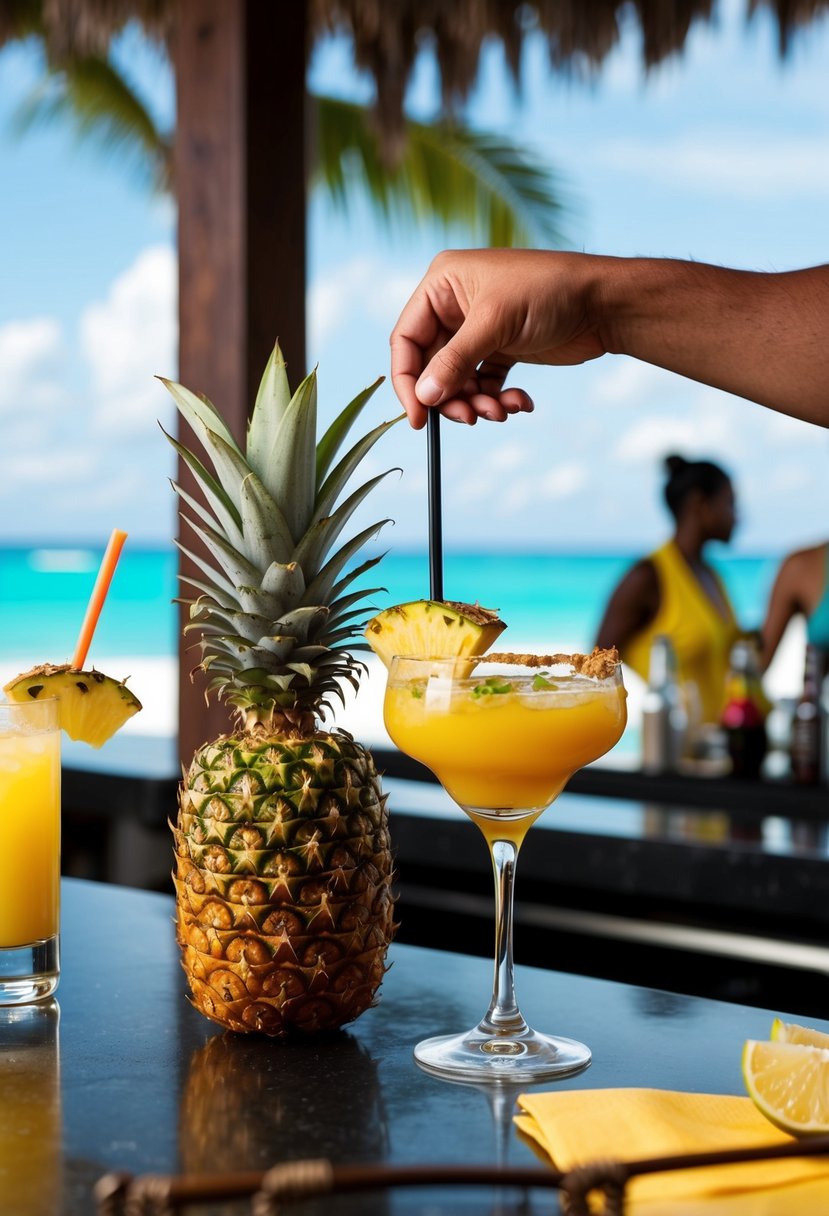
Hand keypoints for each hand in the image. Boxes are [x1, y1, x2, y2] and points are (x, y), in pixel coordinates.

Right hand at [389, 248, 606, 426]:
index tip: (418, 418)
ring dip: (477, 403)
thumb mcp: (495, 324)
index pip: (406, 340)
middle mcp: (455, 307)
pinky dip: (497, 399)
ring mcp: (478, 330)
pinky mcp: (502, 350)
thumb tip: (424, 397)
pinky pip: (485, 385)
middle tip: (471, 418)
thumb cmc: (549, 292)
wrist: (604, 302)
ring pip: (459, 382)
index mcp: (443, 285)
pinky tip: (521, 403)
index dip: (408, 381)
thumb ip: (455, 361)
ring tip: (503, 412)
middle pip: (431, 367)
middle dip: (450, 397)